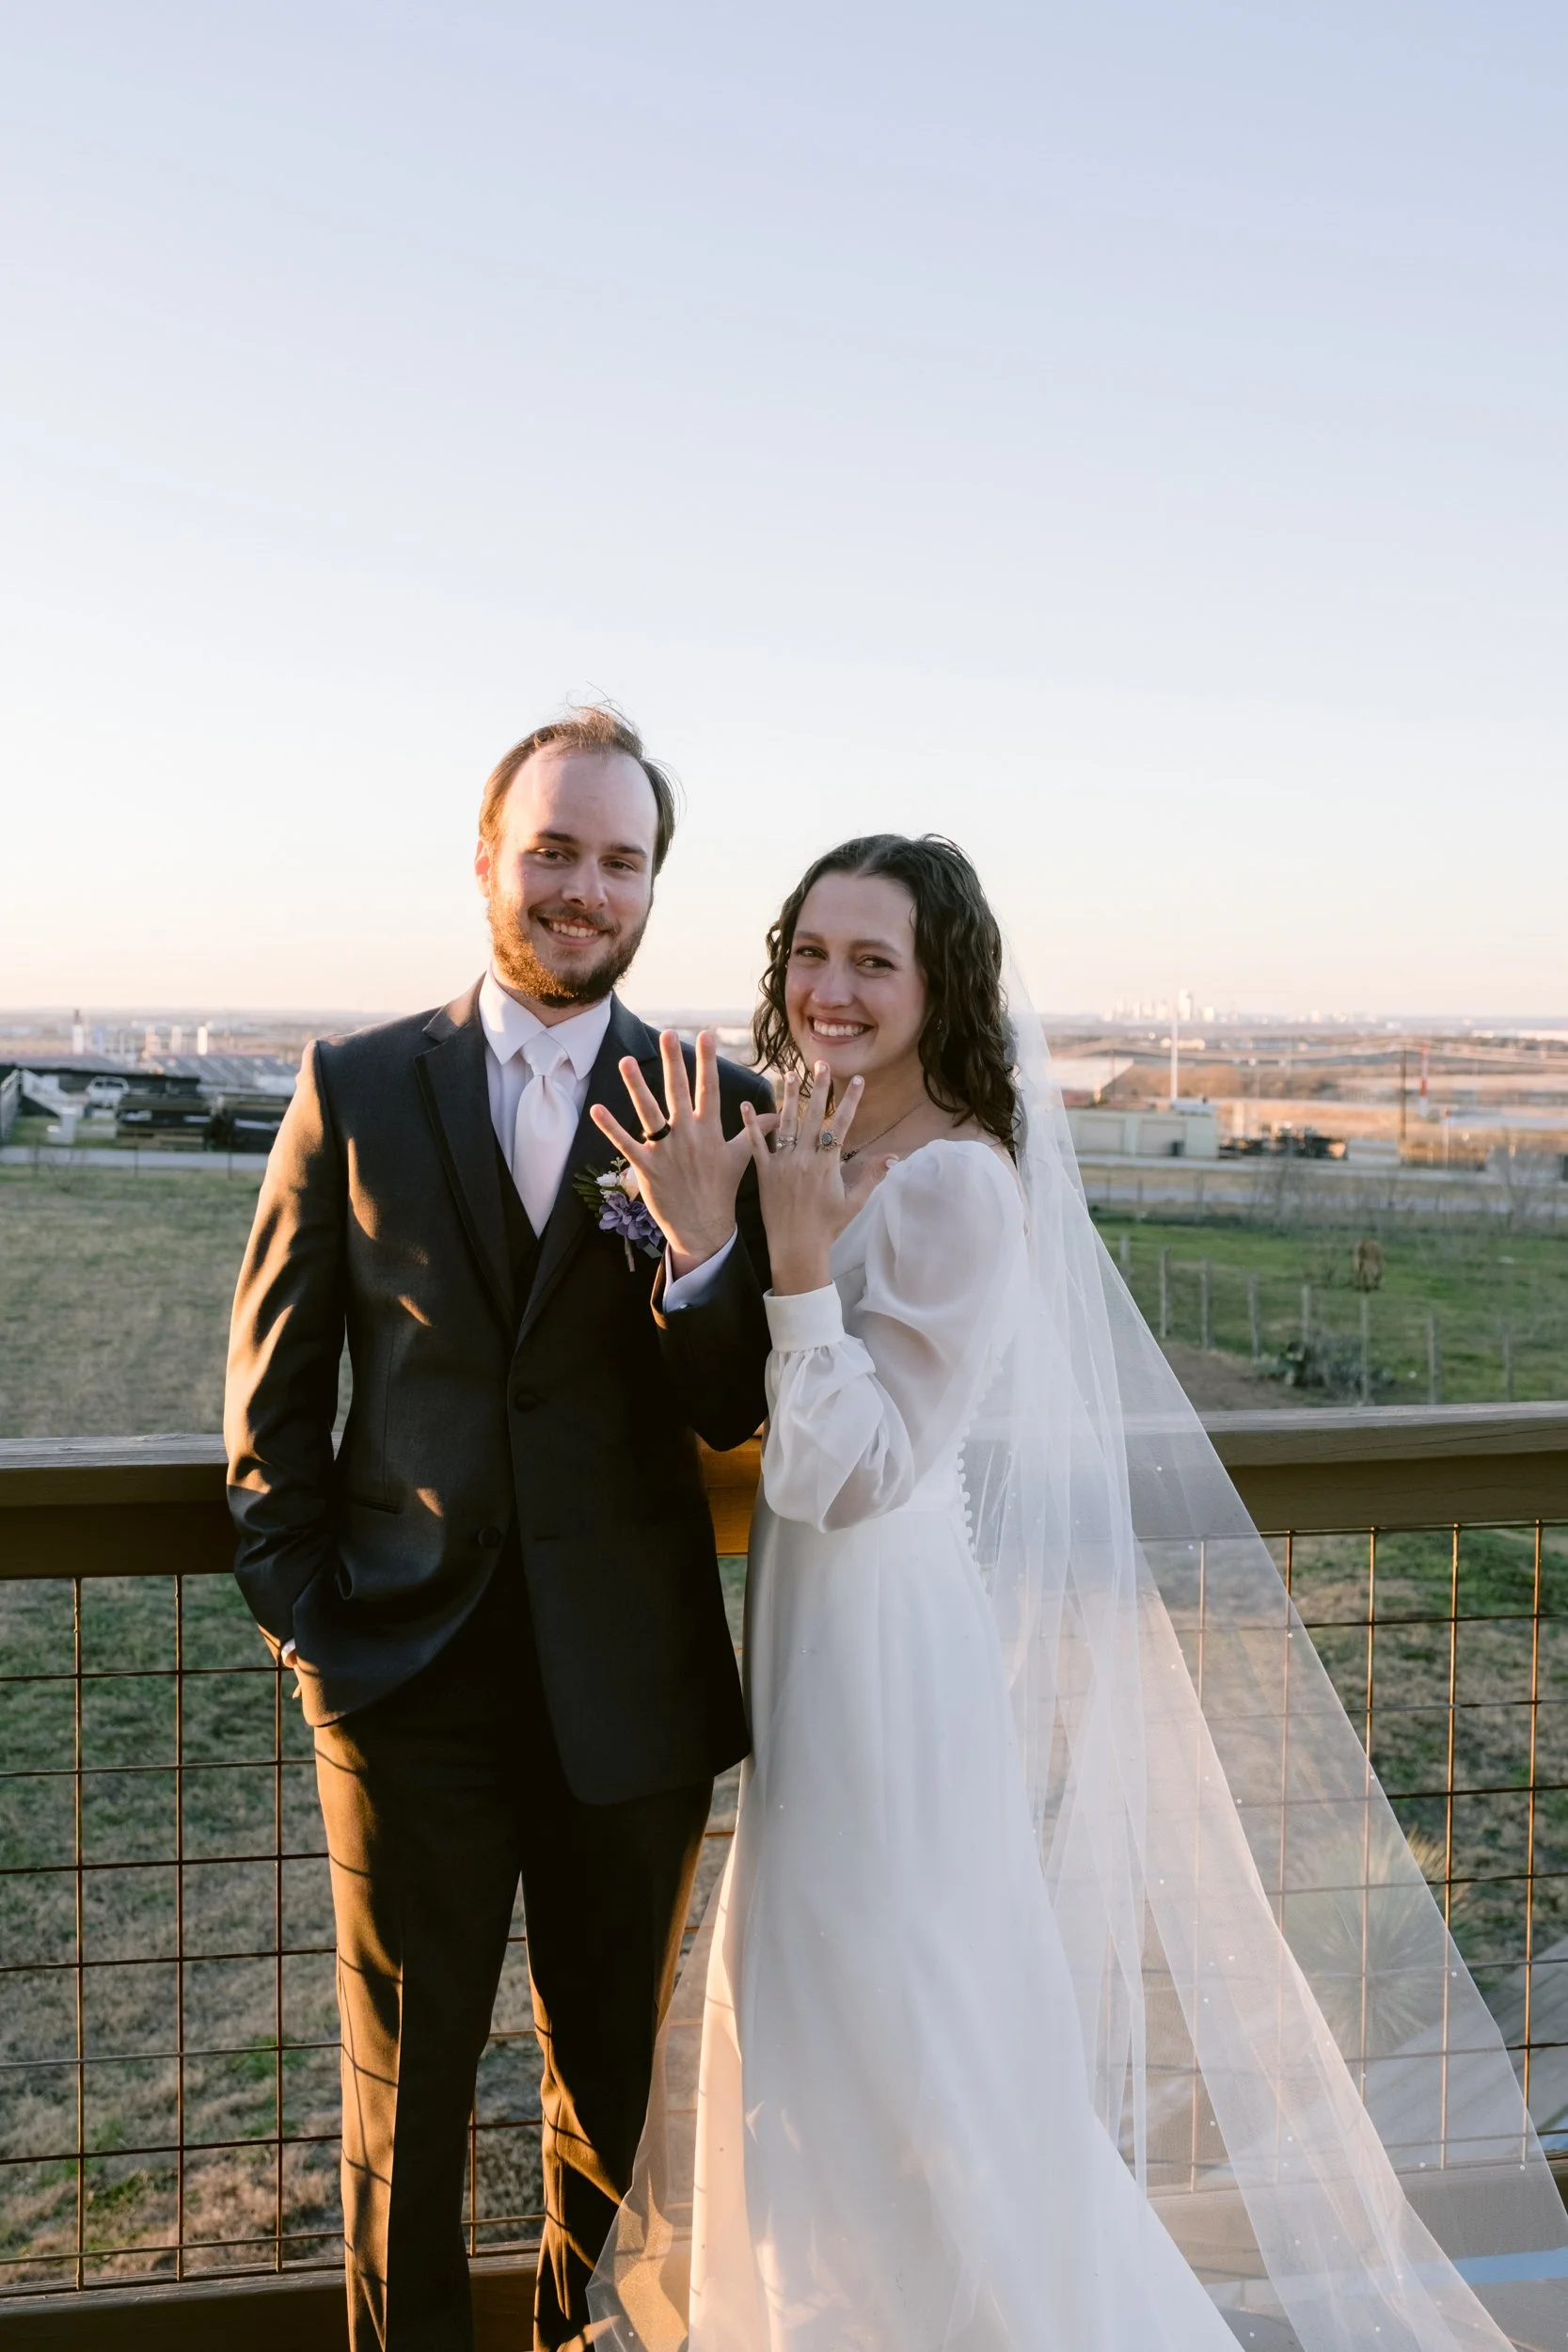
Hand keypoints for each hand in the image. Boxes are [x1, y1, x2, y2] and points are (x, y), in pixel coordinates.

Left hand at [590, 1030, 773, 1277]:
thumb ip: (755, 1132)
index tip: (707, 1035)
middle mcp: (688, 1136)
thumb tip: (776, 1116)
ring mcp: (666, 1151)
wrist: (705, 1228)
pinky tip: (597, 1109)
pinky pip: (626, 1144)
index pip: (709, 1089)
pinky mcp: (647, 1167)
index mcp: (710, 1131)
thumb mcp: (742, 1158)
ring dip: (636, 1086)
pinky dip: (611, 1127)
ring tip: (625, 1061)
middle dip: (674, 1062)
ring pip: (649, 1112)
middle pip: (678, 1092)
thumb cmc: (722, 1191)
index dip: (707, 1061)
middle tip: (668, 1034)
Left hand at [740, 1063, 895, 1294]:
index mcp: (828, 1164)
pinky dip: (751, 1125)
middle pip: (813, 1116)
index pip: (842, 1125)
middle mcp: (805, 1158)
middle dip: (819, 1087)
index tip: (857, 1080)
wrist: (797, 1249)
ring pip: (786, 1123)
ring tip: (789, 1073)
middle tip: (822, 1063)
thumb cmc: (828, 1226)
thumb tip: (895, 1157)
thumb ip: (872, 1176)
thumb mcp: (855, 1202)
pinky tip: (745, 1104)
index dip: (850, 1101)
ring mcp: (783, 1164)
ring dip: (788, 1097)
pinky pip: (756, 1145)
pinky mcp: (764, 1173)